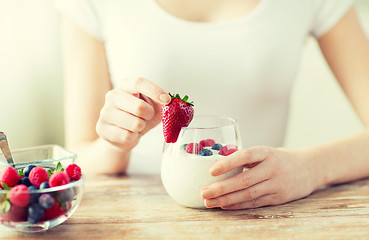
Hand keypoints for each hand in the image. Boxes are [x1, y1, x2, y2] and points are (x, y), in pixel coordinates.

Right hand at [96, 77, 170, 150]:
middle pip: (139, 106)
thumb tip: (170, 103)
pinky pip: (127, 136)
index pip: (139, 83)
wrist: (122, 136)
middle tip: (147, 117)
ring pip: (135, 124)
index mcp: (125, 86)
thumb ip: (162, 103)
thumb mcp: (153, 107)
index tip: (167, 100)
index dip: (154, 91)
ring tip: (136, 125)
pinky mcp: (102, 128)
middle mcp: (113, 96)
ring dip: (141, 127)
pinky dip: (133, 137)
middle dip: (149, 115)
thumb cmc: (139, 117)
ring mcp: (105, 112)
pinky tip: (129, 133)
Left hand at [201, 146, 321, 209]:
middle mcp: (273, 168)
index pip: (246, 156)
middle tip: (204, 192)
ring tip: (209, 202)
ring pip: (248, 194)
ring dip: (227, 200)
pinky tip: (224, 206)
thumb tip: (218, 164)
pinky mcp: (279, 198)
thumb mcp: (266, 152)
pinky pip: (255, 203)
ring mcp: (277, 185)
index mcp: (267, 152)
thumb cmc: (280, 159)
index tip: (211, 170)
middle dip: (221, 188)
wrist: (310, 168)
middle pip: (244, 180)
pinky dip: (238, 205)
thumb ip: (246, 158)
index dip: (228, 163)